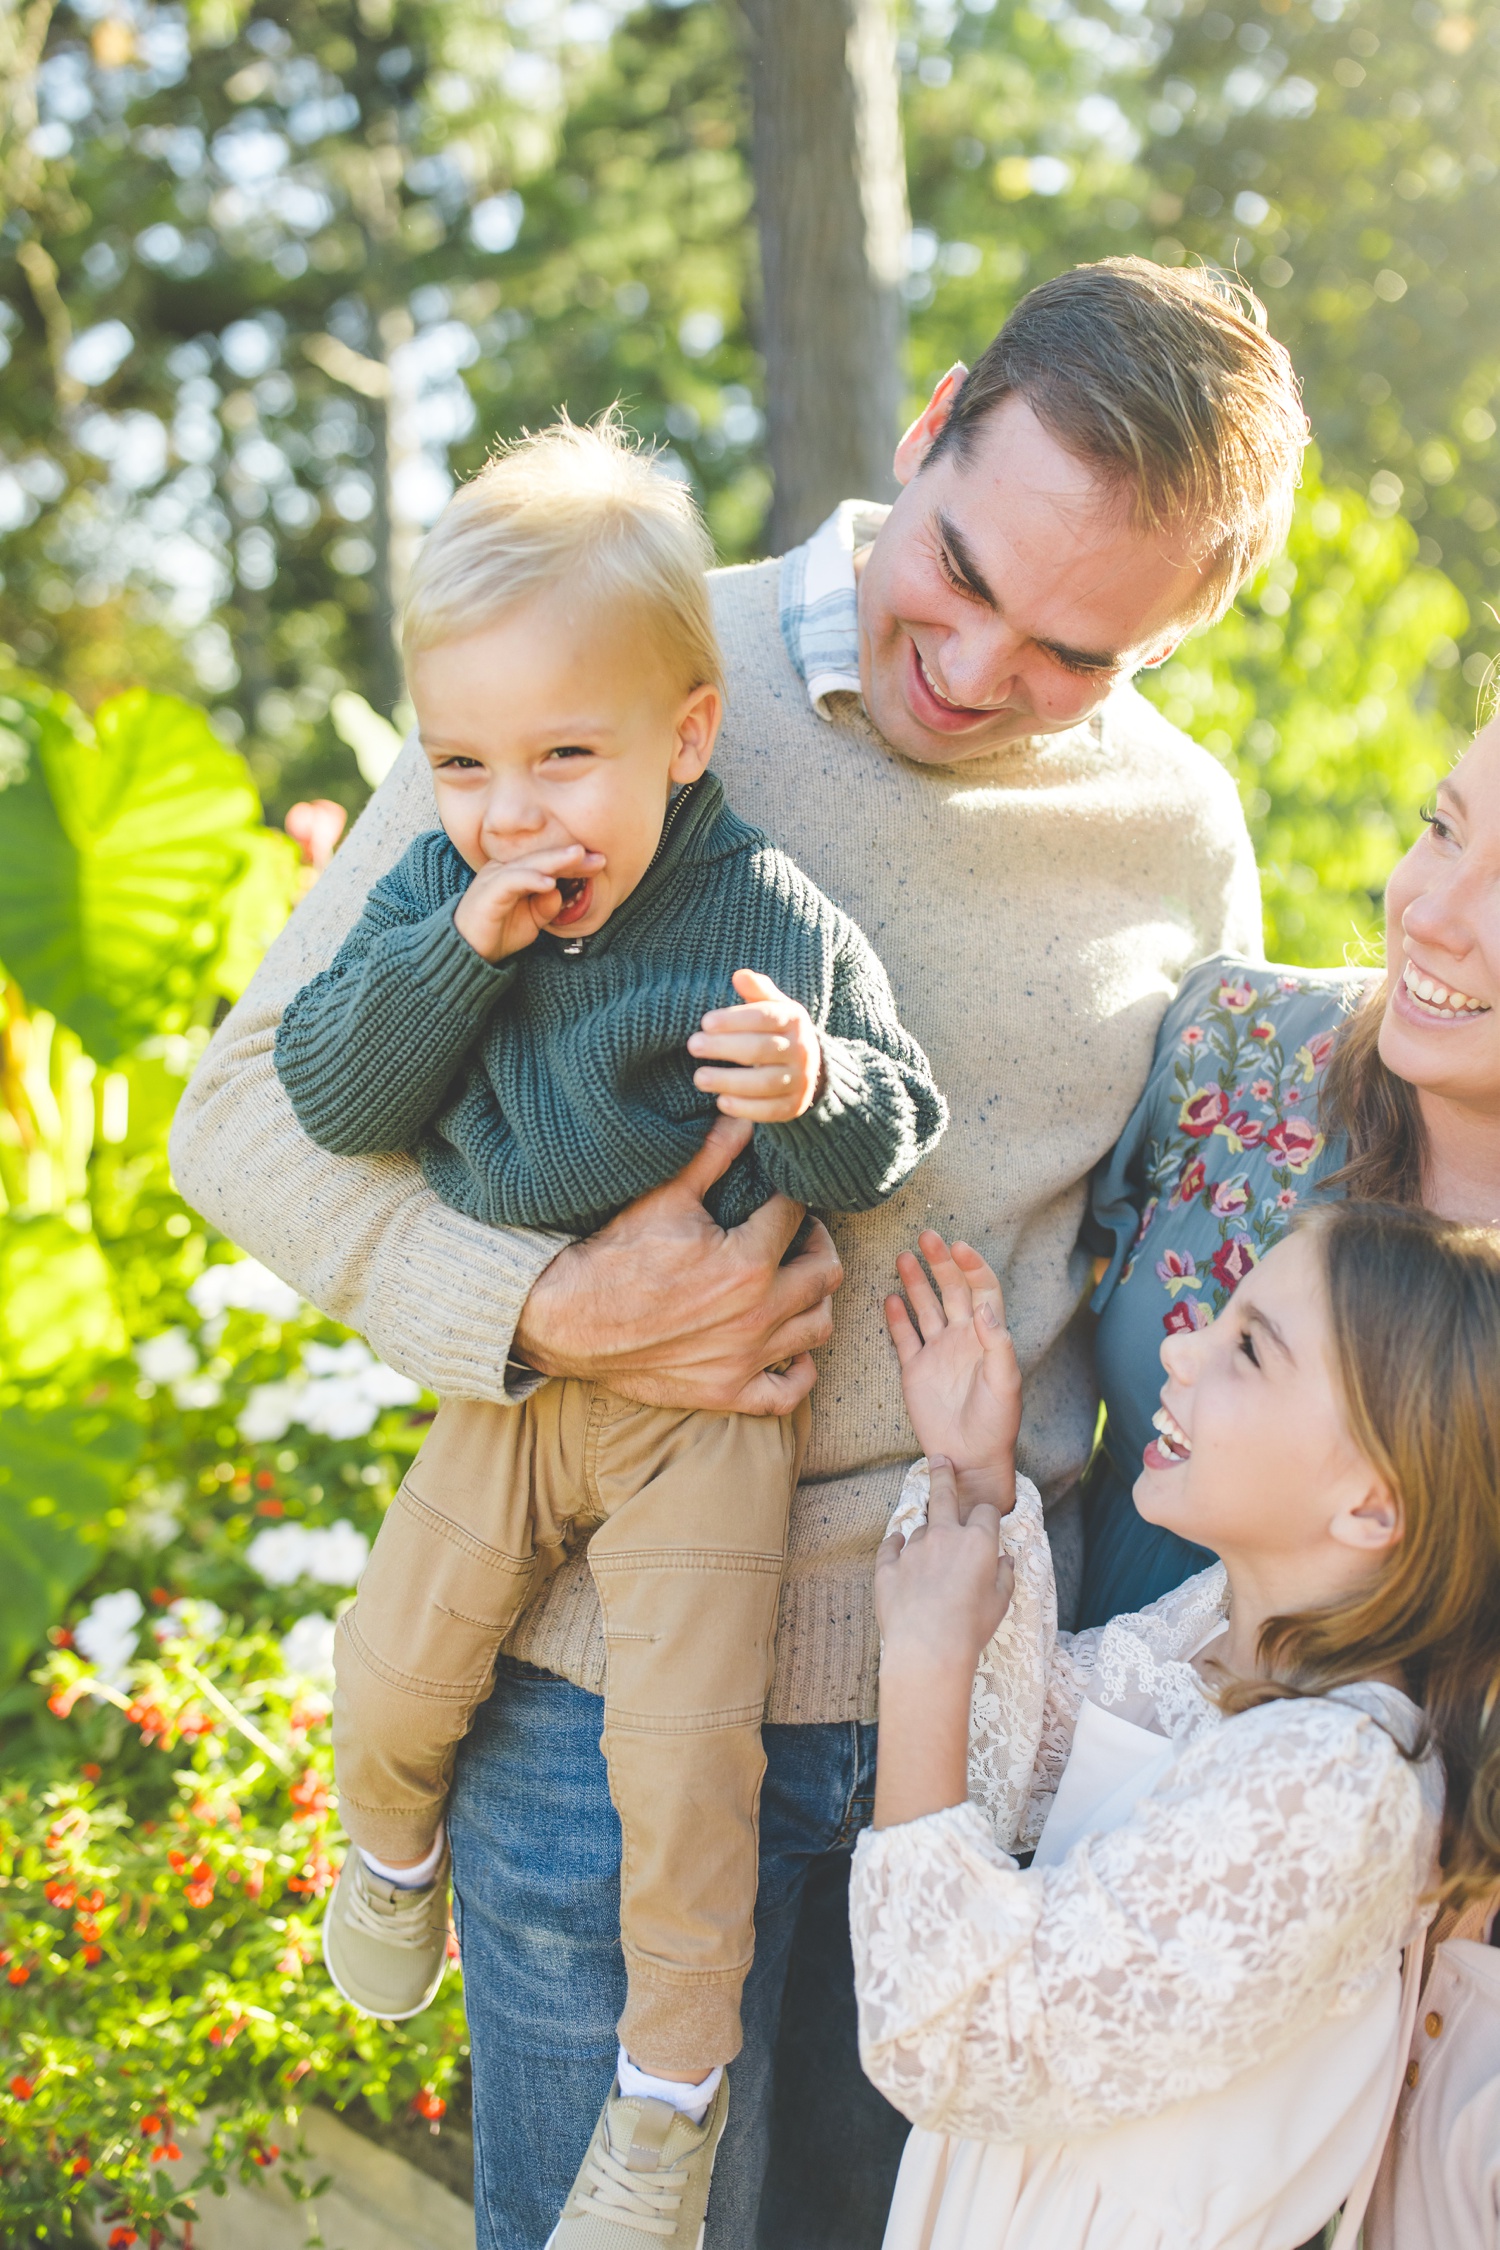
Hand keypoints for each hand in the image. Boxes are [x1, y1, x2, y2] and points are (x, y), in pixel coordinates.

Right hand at [452, 843, 605, 961]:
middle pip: (541, 858)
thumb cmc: (498, 933)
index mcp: (515, 872)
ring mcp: (494, 879)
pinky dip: (531, 879)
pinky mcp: (487, 893)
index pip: (547, 862)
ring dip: (554, 860)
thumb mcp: (532, 921)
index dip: (573, 861)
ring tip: (577, 857)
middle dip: (571, 856)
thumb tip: (560, 892)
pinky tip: (549, 882)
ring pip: (528, 863)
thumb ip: (547, 906)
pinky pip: (511, 881)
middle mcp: (504, 870)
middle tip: (597, 857)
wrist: (468, 952)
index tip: (599, 862)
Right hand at [512, 1115, 842, 1414]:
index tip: (781, 1196)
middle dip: (817, 1245)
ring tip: (793, 1283)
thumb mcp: (665, 1197)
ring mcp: (746, 1358)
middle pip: (826, 1273)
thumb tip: (744, 1117)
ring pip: (819, 1327)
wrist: (570, 1319)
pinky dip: (798, 1370)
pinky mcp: (728, 1392)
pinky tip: (785, 1346)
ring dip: (814, 1301)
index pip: (797, 1215)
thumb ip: (713, 1155)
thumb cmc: (616, 1254)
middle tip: (796, 1236)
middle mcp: (758, 1314)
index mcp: (749, 1261)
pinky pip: (790, 1391)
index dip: (793, 1198)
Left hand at [687, 969, 821, 1122]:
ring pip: (765, 1082)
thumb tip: (740, 975)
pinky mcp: (794, 1106)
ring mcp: (800, 1080)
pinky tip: (721, 1101)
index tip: (705, 1022)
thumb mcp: (774, 1007)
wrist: (812, 1068)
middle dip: (725, 1047)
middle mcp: (802, 1050)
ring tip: (699, 1078)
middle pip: (762, 1049)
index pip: (765, 1017)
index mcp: (794, 1020)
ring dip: (729, 1081)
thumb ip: (758, 992)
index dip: (735, 1020)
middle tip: (693, 1046)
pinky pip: (770, 1110)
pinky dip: (745, 1108)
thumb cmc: (778, 1032)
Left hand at [874, 1458, 1015, 1674]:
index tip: (986, 1520)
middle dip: (944, 1474)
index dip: (988, 1516)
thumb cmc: (970, 1628)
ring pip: (919, 1529)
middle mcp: (944, 1536)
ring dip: (926, 1536)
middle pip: (943, 1494)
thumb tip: (1005, 1561)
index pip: (986, 1512)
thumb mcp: (1000, 1602)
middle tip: (939, 1460)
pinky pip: (891, 1546)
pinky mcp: (887, 1565)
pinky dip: (896, 1545)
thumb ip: (1004, 1576)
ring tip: (929, 1558)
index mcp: (977, 1541)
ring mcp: (913, 1549)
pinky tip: (898, 1547)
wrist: (927, 1648)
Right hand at [885, 1232, 1020, 1512]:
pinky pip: (904, 1337)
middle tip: (927, 1237)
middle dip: (940, 1263)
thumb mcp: (1006, 1384)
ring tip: (904, 1256)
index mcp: (987, 1337)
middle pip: (951, 1290)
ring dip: (916, 1282)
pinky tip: (890, 1298)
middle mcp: (962, 1338)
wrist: (968, 1458)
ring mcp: (937, 1352)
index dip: (973, 1266)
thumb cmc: (996, 1424)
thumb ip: (996, 1343)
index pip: (982, 1290)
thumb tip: (981, 1306)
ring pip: (925, 1307)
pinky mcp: (915, 1369)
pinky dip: (897, 1317)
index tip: (959, 1247)